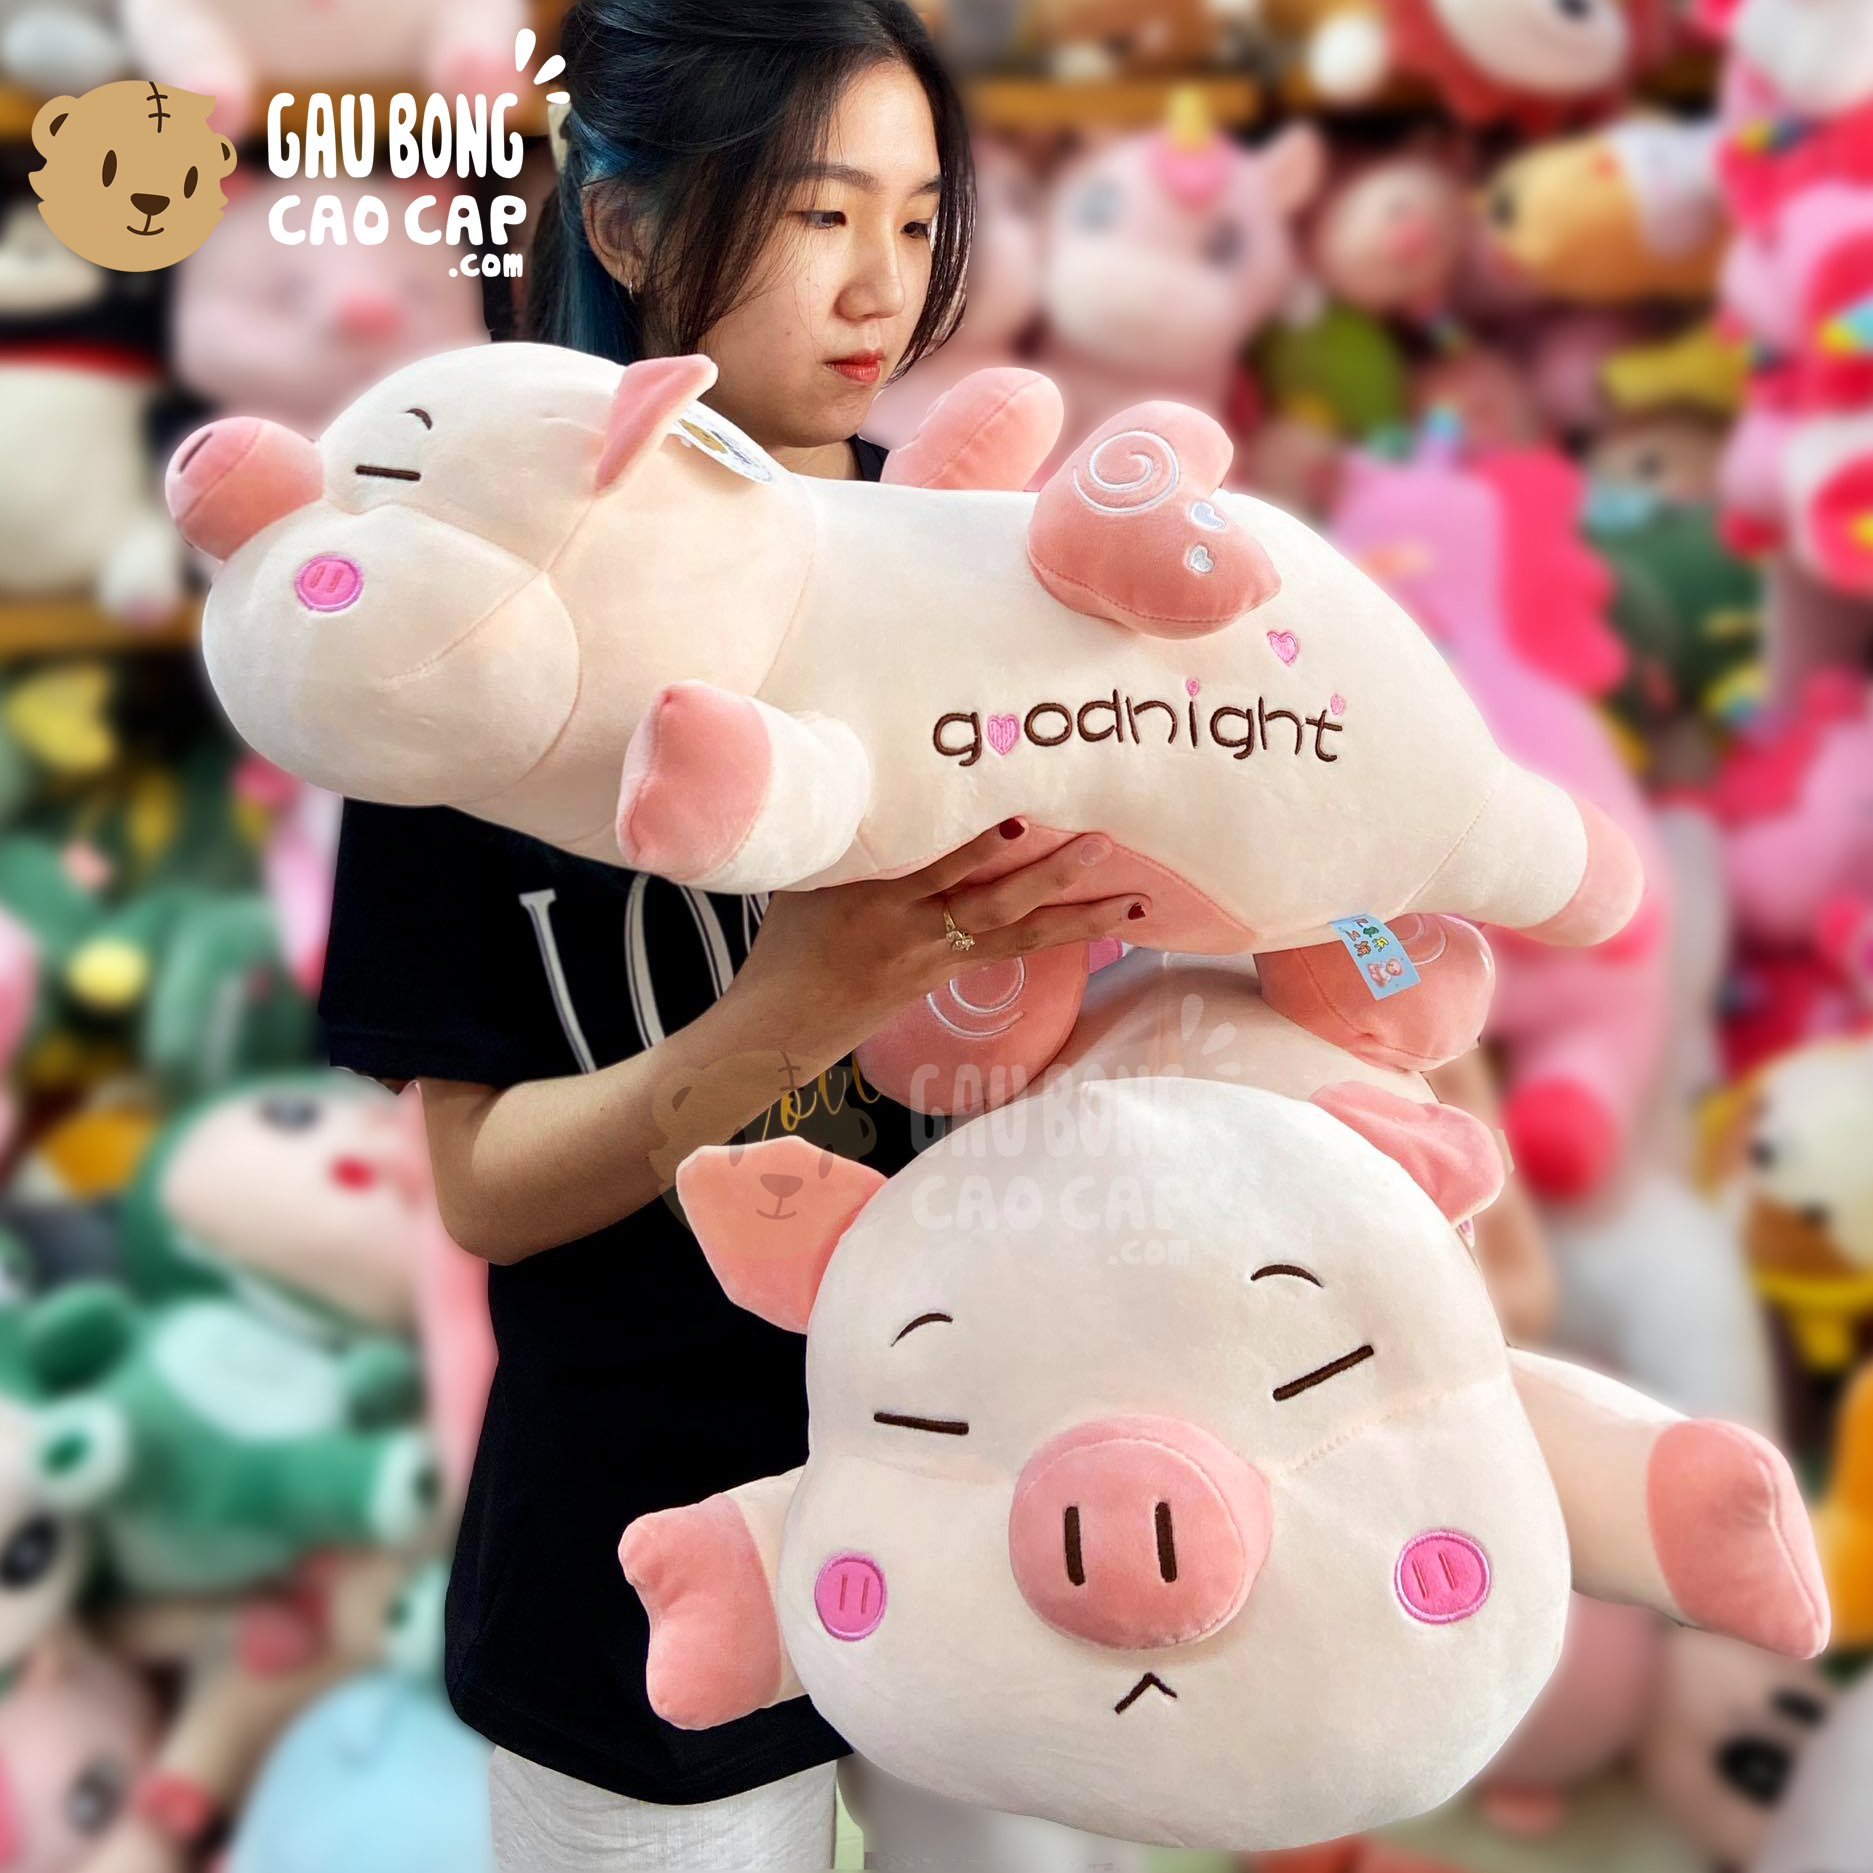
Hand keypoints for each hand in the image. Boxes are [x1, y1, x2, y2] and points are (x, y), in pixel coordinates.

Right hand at [726, 818, 1145, 1069]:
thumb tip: (880, 775)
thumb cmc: (790, 941)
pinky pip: (1011, 953)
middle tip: (1101, 844)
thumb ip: (853, 837)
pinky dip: (1057, 935)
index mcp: (875, 902)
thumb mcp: (809, 878)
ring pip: (1020, 938)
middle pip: (995, 906)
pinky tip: (1100, 925)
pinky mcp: (947, 977)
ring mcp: (937, 960)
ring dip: (1081, 921)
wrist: (782, 1024)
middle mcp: (916, 932)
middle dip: (1052, 877)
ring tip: (1135, 902)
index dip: (978, 848)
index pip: (936, 870)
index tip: (1020, 819)